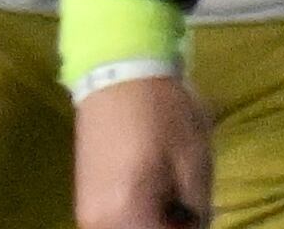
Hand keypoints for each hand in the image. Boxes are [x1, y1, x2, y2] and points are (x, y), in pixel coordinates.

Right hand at [75, 76, 213, 228]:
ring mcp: (86, 210)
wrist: (118, 71)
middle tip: (190, 209)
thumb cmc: (163, 116)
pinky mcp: (84, 196)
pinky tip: (156, 196)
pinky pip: (115, 222)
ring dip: (155, 222)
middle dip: (171, 226)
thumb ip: (197, 218)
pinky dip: (139, 217)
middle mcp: (96, 221)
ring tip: (176, 201)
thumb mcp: (195, 169)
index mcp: (124, 216)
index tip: (199, 214)